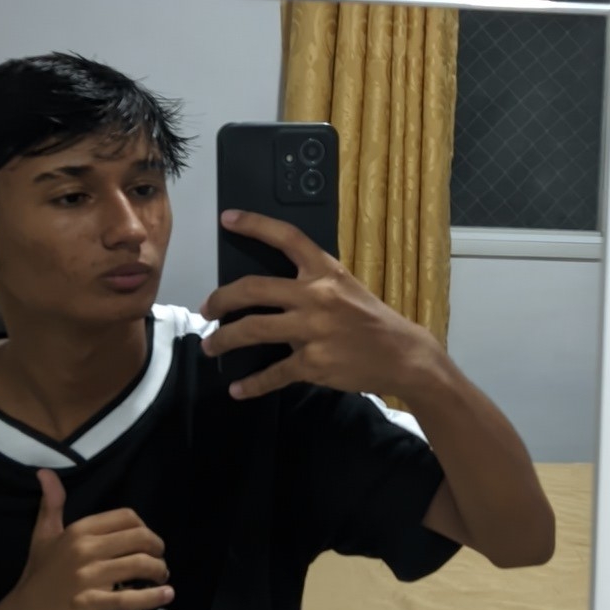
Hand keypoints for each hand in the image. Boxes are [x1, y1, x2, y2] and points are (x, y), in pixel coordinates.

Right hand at [0, 471, 172, 609]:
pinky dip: (153, 597)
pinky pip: (129, 598)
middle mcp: (85, 549)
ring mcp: (87, 577)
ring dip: (159, 571)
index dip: (145, 528)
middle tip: (160, 561)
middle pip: (139, 538)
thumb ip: (51, 503)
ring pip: (139, 565)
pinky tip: (167, 595)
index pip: (127, 517)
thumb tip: (45, 471)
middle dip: (158, 549)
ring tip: (161, 578)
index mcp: (79, 530)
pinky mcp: (90, 604)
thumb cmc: (38, 575)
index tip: (147, 542)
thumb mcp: (43, 535)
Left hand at [199, 210, 442, 399]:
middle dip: (221, 299)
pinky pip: (274, 373)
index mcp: (326, 271)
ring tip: (212, 346)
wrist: (403, 354)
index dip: (255, 224)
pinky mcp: (314, 362)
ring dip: (225, 340)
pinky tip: (238, 390)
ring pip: (254, 329)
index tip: (228, 219)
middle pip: (253, 289)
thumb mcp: (346, 287)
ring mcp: (314, 330)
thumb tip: (269, 294)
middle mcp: (317, 295)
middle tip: (207, 309)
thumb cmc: (372, 319)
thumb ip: (312, 285)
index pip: (287, 238)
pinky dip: (253, 384)